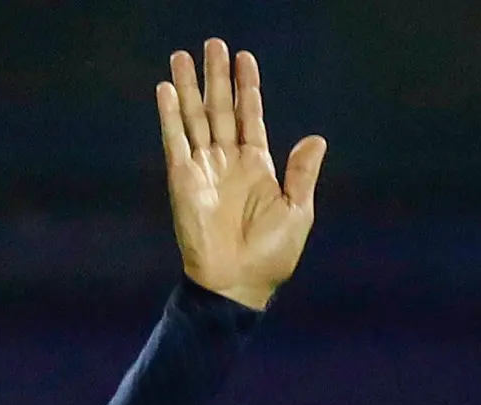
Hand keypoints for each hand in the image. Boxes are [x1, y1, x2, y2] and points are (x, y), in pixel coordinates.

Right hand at [158, 40, 323, 311]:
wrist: (237, 284)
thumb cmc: (271, 255)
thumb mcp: (297, 210)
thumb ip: (302, 172)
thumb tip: (316, 139)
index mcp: (256, 165)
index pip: (250, 115)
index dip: (247, 86)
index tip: (244, 57)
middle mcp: (227, 162)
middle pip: (220, 108)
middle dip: (215, 76)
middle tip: (213, 43)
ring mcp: (203, 170)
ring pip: (195, 118)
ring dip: (188, 87)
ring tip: (182, 56)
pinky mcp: (182, 182)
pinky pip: (175, 141)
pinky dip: (169, 116)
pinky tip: (165, 91)